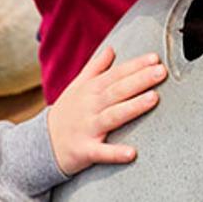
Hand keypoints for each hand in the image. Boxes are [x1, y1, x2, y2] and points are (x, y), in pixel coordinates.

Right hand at [47, 46, 166, 175]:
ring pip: (112, 116)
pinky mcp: (84, 151)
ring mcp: (87, 128)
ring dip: (133, 107)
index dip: (135, 65)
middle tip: (161, 72)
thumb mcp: (77, 87)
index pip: (116, 74)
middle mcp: (90, 106)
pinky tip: (132, 153)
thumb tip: (111, 49)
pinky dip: (115, 153)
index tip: (155, 58)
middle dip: (140, 80)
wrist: (40, 144)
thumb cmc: (66, 113)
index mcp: (91, 90)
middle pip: (117, 91)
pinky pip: (101, 152)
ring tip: (154, 98)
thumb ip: (95, 68)